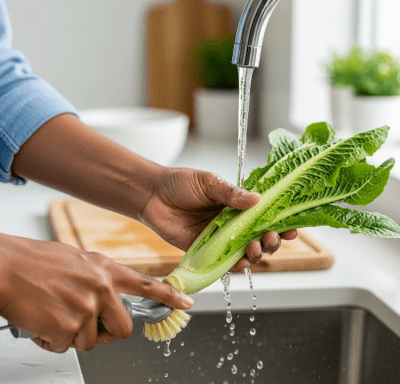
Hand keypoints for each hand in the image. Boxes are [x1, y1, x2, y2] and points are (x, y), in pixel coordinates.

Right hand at [0, 233, 192, 352]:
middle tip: (88, 323)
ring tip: (56, 314)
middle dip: (108, 332)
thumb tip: (109, 298)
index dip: (169, 295)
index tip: (186, 303)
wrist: (7, 267)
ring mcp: (86, 308)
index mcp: (106, 269)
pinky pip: (67, 346)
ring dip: (73, 334)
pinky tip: (44, 320)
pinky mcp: (68, 326)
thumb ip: (100, 278)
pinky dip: (53, 340)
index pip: (146, 284)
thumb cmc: (38, 262)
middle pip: (124, 327)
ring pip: (92, 341)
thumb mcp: (79, 261)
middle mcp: (102, 288)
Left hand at [142, 168, 296, 270]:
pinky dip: (236, 265)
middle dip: (271, 240)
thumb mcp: (208, 182)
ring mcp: (220, 238)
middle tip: (272, 237)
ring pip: (246, 251)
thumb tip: (257, 199)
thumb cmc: (179, 184)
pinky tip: (242, 261)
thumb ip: (230, 193)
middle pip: (260, 236)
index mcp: (237, 204)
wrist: (152, 195)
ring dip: (257, 253)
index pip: (265, 214)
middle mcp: (232, 223)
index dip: (280, 221)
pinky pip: (225, 263)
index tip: (291, 226)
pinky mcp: (206, 251)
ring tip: (255, 247)